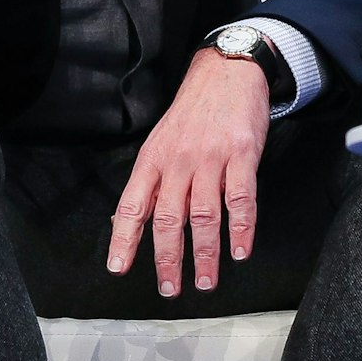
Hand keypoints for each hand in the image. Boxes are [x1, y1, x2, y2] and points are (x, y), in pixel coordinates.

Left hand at [107, 48, 270, 296]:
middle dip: (169, 259)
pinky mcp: (242, 154)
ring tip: (207, 280)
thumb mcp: (161, 140)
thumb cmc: (194, 111)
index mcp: (153, 159)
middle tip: (171, 289)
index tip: (118, 268)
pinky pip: (241, 198)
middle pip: (170, 218)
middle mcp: (179, 160)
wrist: (227, 71)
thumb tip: (128, 222)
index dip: (125, 239)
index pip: (133, 205)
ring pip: (205, 214)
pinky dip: (241, 228)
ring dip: (206, 253)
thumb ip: (150, 180)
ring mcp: (211, 158)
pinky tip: (240, 250)